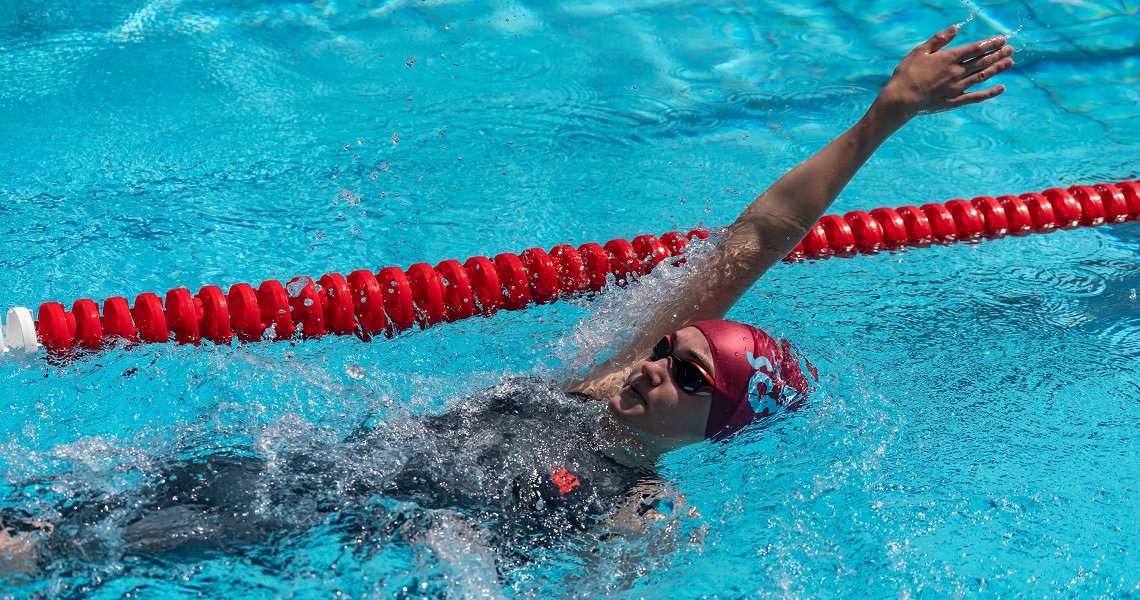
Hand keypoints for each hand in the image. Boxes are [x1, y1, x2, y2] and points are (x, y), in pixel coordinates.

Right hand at [874, 25, 1014, 122]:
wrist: (901, 99)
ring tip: (1010, 62)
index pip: (975, 49)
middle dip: (998, 54)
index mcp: (949, 58)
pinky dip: (990, 93)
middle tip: (1011, 49)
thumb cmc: (907, 73)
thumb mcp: (919, 51)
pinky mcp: (954, 101)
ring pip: (982, 76)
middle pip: (982, 61)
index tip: (1001, 39)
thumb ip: (939, 40)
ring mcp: (957, 87)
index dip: (990, 43)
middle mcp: (957, 72)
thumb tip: (955, 28)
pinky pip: (976, 97)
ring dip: (997, 68)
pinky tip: (1001, 88)